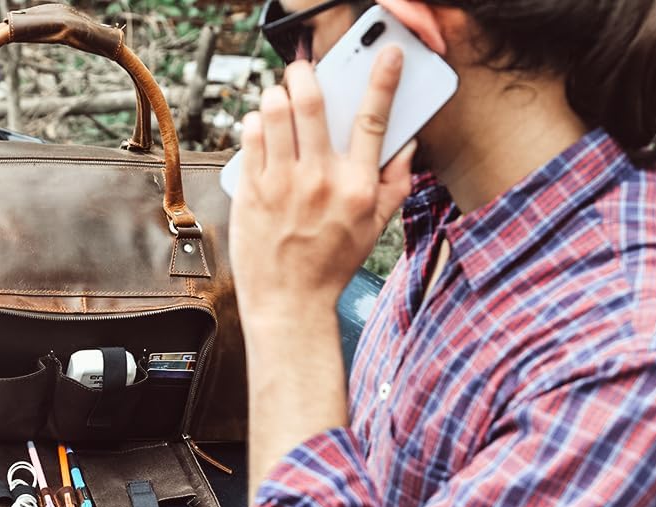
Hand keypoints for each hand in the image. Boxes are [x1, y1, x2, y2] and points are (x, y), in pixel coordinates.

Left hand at [229, 47, 415, 324]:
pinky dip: (255, 122)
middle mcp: (320, 179)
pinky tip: (261, 127)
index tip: (386, 54)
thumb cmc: (331, 266)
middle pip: (313, 102)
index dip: (383, 79)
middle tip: (303, 70)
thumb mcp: (374, 229)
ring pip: (274, 111)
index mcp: (358, 186)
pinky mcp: (251, 190)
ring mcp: (282, 183)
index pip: (374, 119)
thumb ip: (394, 184)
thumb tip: (406, 145)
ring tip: (279, 100)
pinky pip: (249, 136)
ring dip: (276, 94)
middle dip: (306, 74)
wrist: (289, 302)